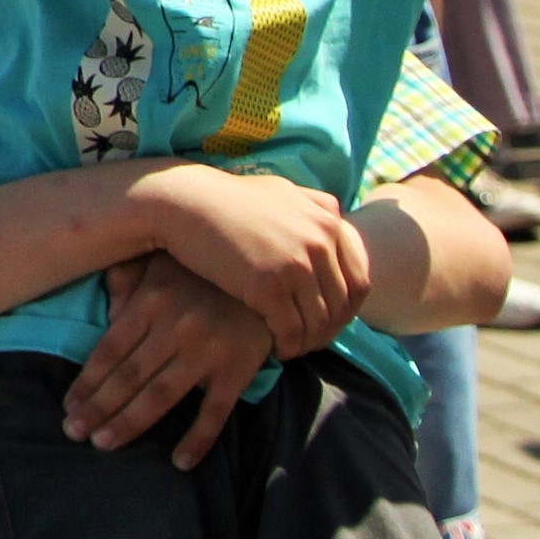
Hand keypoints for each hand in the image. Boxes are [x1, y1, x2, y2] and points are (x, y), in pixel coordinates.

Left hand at [68, 251, 282, 463]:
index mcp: (151, 302)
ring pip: (160, 395)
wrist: (270, 278)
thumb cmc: (204, 272)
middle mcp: (174, 329)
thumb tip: (107, 315)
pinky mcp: (237, 371)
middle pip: (128, 376)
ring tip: (104, 445)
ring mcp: (207, 352)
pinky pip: (215, 412)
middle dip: (98, 407)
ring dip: (130, 423)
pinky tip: (180, 462)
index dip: (87, 381)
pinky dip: (197, 439)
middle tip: (74, 433)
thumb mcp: (159, 263)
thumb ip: (127, 282)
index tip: (68, 406)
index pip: (109, 349)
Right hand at [136, 160, 373, 352]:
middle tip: (306, 340)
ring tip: (290, 346)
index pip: (359, 280)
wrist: (180, 202)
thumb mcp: (279, 191)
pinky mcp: (269, 286)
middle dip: (326, 330)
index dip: (345, 309)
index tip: (323, 319)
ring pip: (319, 323)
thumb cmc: (223, 199)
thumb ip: (312, 205)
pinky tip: (272, 347)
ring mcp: (297, 263)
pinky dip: (286, 347)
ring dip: (307, 342)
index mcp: (327, 219)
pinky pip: (291, 331)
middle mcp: (320, 240)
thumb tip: (336, 218)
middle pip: (342, 306)